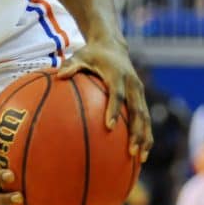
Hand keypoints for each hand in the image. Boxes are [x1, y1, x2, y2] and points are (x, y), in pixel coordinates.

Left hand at [57, 39, 152, 161]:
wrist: (113, 46)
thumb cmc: (92, 53)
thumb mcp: (80, 55)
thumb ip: (70, 65)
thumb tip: (58, 75)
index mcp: (118, 75)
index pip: (116, 95)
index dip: (114, 110)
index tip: (109, 126)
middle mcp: (132, 84)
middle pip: (137, 111)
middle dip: (136, 132)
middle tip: (131, 151)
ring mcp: (139, 92)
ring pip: (145, 118)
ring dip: (145, 138)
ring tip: (141, 158)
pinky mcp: (140, 97)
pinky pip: (145, 118)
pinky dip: (145, 134)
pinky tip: (141, 152)